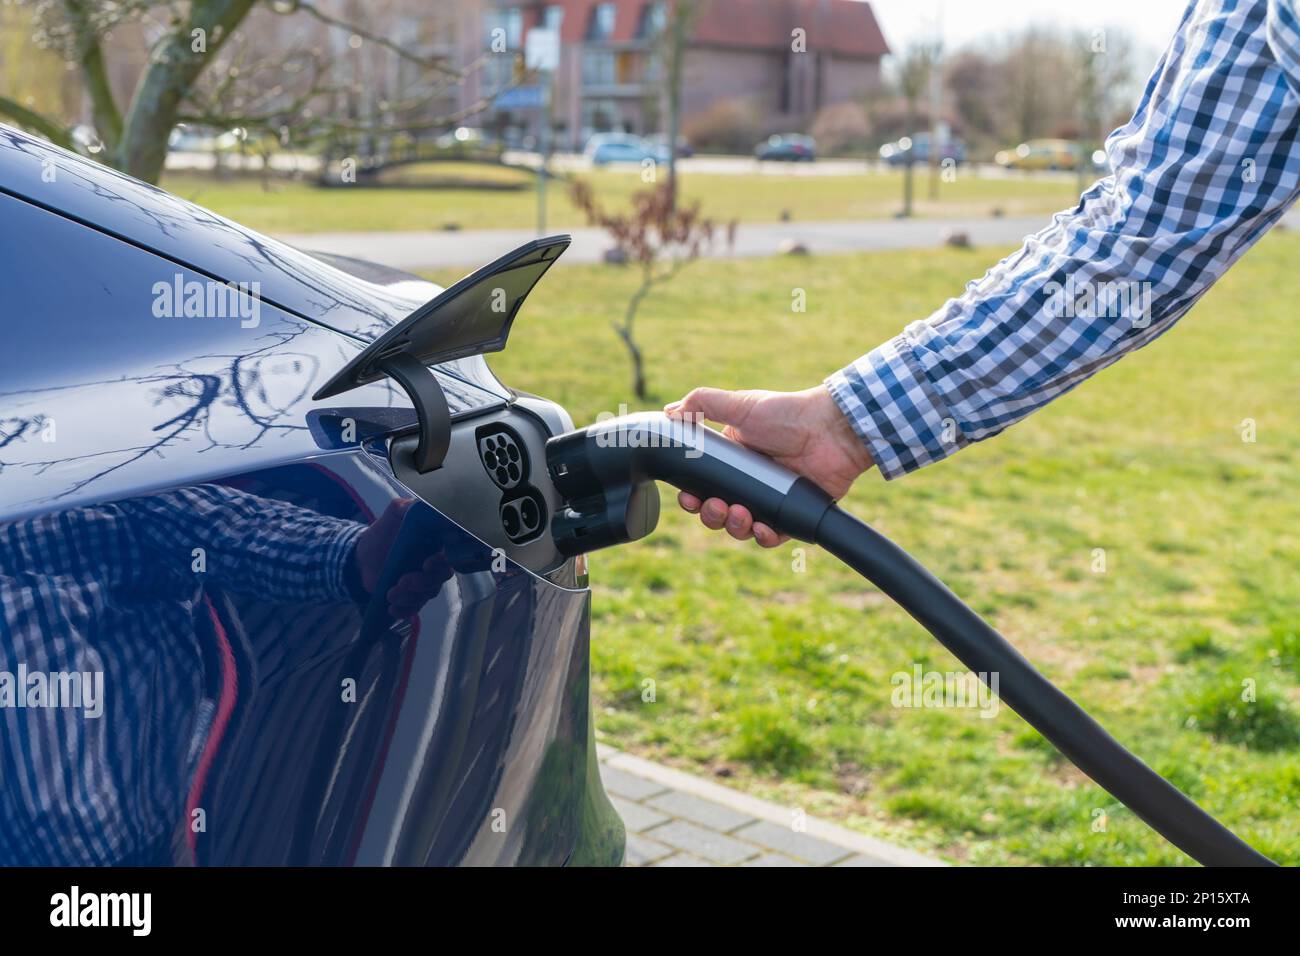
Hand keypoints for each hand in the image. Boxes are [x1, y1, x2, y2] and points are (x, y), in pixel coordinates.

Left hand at [353, 498, 451, 617]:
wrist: (360, 558)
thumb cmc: (381, 535)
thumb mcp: (393, 515)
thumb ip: (406, 508)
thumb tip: (420, 504)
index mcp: (435, 546)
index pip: (449, 556)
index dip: (442, 562)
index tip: (426, 564)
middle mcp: (433, 566)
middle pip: (439, 579)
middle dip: (422, 582)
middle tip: (402, 580)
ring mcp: (423, 584)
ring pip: (427, 595)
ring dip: (409, 597)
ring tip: (390, 594)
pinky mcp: (411, 598)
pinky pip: (414, 609)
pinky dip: (404, 611)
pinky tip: (391, 608)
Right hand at [664, 386, 873, 546]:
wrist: (832, 430)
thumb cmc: (789, 414)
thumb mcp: (741, 405)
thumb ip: (703, 404)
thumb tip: (668, 411)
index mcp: (732, 460)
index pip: (702, 486)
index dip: (692, 496)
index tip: (688, 497)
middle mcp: (748, 483)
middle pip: (717, 512)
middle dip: (711, 515)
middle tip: (717, 505)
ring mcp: (770, 500)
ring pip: (740, 527)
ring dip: (734, 526)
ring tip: (740, 514)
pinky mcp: (791, 514)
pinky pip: (771, 536)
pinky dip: (763, 536)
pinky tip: (762, 526)